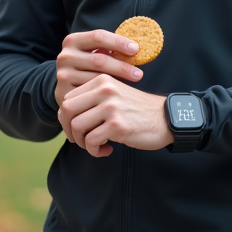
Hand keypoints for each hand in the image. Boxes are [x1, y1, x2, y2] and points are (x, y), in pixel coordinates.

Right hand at [54, 29, 144, 107]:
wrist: (68, 88)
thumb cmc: (88, 67)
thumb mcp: (95, 53)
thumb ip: (110, 49)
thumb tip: (136, 48)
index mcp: (72, 40)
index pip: (98, 36)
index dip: (118, 42)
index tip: (136, 49)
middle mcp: (65, 56)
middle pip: (99, 59)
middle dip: (122, 66)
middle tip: (139, 73)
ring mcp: (63, 74)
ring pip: (96, 78)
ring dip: (117, 80)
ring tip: (133, 83)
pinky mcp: (65, 92)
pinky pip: (91, 92)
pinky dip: (106, 92)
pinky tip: (118, 94)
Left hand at [58, 75, 172, 156]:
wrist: (166, 119)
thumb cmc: (137, 111)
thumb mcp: (115, 95)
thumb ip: (92, 100)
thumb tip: (65, 117)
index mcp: (102, 81)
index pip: (68, 98)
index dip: (66, 117)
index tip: (76, 129)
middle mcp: (105, 90)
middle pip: (67, 111)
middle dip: (69, 130)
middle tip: (80, 140)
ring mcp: (111, 107)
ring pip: (77, 127)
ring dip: (82, 142)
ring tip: (95, 146)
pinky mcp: (118, 125)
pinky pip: (92, 141)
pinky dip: (94, 150)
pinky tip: (107, 150)